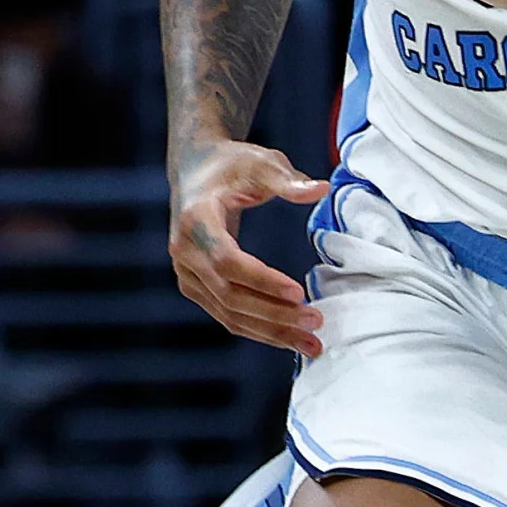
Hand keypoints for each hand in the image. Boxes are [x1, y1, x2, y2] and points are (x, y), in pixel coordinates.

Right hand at [169, 140, 329, 357]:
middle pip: (229, 296)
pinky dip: (258, 328)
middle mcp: (184, 251)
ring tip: (311, 343)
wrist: (195, 169)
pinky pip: (226, 314)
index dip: (262, 280)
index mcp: (196, 219)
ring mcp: (186, 273)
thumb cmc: (232, 164)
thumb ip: (288, 179)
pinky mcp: (195, 285)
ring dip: (270, 331)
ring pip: (228, 313)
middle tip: (315, 323)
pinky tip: (288, 336)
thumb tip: (321, 190)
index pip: (228, 260)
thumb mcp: (260, 162)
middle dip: (274, 315)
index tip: (299, 293)